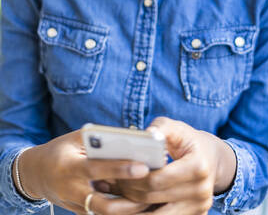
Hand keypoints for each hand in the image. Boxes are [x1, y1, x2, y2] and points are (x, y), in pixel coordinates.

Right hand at [13, 130, 150, 214]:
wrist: (36, 173)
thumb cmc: (62, 149)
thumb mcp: (76, 139)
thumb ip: (98, 140)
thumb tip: (130, 140)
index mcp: (69, 166)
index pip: (97, 169)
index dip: (120, 169)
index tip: (143, 167)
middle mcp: (71, 190)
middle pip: (102, 203)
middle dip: (129, 201)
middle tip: (152, 192)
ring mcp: (74, 205)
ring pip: (104, 214)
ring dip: (128, 211)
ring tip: (150, 201)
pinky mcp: (79, 213)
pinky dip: (121, 212)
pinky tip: (139, 205)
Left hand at [116, 117, 236, 214]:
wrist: (212, 159)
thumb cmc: (189, 140)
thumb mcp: (177, 128)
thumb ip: (160, 128)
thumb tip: (145, 136)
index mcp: (198, 167)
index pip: (157, 179)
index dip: (133, 177)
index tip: (112, 173)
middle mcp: (202, 192)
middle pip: (153, 198)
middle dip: (127, 192)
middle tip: (105, 185)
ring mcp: (199, 208)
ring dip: (131, 209)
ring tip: (112, 198)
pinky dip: (144, 214)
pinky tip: (128, 206)